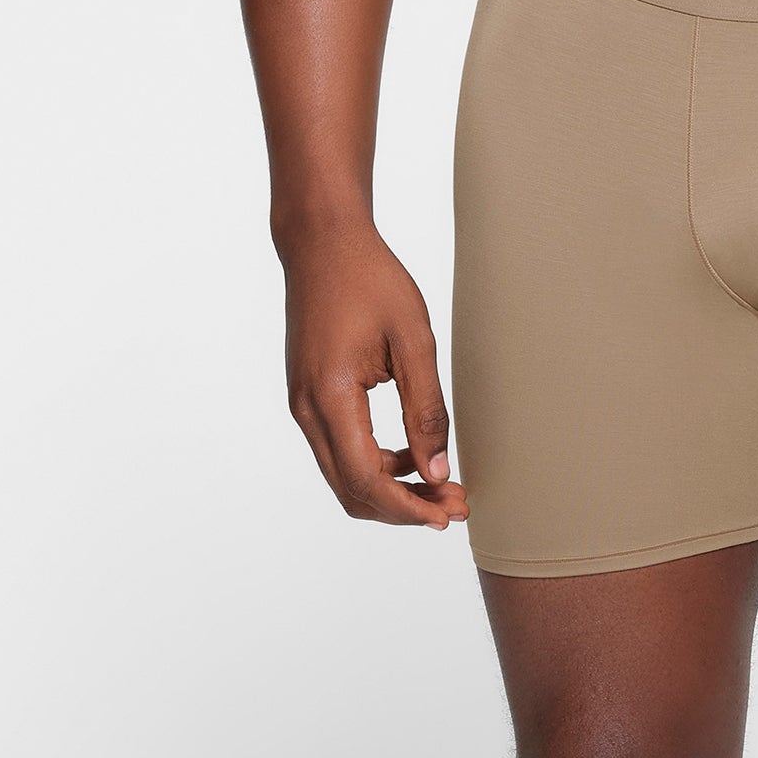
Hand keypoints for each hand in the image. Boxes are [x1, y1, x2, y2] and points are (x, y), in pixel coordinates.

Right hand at [281, 219, 468, 528]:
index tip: (450, 514)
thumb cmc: (371, 279)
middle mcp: (306, 410)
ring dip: (390, 489)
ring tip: (440, 484)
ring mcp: (302, 405)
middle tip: (455, 506)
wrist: (322, 242)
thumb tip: (437, 471)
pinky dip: (373, 465)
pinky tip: (411, 455)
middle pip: (351, 489)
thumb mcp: (413, 338)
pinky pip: (338, 450)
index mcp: (330, 395)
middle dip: (403, 508)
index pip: (366, 479)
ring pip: (342, 475)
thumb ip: (426, 407)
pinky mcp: (307, 397)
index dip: (409, 507)